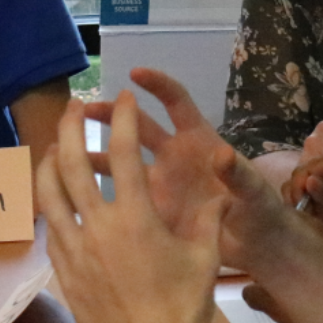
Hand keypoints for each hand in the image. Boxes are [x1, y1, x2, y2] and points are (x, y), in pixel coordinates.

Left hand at [38, 93, 222, 322]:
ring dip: (48, 163)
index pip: (123, 152)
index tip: (122, 97)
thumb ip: (207, 218)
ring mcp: (74, 250)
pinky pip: (51, 228)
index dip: (122, 119)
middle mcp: (97, 227)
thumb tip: (223, 194)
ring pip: (48, 194)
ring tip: (52, 146)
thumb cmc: (184, 306)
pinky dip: (51, 205)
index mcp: (135, 217)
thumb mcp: (204, 256)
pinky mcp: (62, 272)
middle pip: (70, 163)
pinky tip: (55, 199)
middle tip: (74, 107)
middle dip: (71, 128)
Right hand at [77, 67, 289, 272]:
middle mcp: (172, 157)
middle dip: (109, 115)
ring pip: (119, 161)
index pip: (176, 103)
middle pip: (136, 127)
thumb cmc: (260, 212)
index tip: (134, 76)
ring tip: (62, 150)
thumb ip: (238, 174)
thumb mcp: (253, 192)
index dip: (157, 86)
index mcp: (198, 142)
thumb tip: (223, 154)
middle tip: (80, 111)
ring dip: (93, 152)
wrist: (254, 247)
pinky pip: (118, 194)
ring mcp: (158, 183)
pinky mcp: (149, 209)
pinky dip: (97, 191)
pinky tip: (72, 193)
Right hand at [288, 151, 322, 238]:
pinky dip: (305, 219)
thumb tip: (306, 183)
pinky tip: (307, 227)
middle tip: (302, 215)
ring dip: (298, 209)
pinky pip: (309, 213)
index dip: (297, 186)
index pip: (304, 171)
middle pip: (297, 183)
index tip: (300, 204)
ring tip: (304, 222)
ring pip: (300, 199)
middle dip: (294, 197)